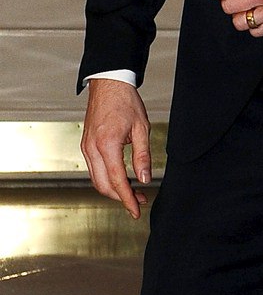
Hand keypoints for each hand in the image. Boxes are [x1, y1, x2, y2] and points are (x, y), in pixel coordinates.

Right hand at [82, 79, 151, 218]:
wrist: (108, 84)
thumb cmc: (125, 102)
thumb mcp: (141, 129)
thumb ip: (143, 156)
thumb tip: (145, 178)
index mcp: (107, 144)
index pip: (117, 180)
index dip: (127, 199)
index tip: (136, 210)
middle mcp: (92, 148)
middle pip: (103, 185)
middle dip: (121, 197)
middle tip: (139, 201)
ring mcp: (86, 147)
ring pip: (96, 179)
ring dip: (113, 190)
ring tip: (133, 191)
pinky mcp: (85, 145)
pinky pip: (93, 169)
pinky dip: (106, 179)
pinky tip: (120, 179)